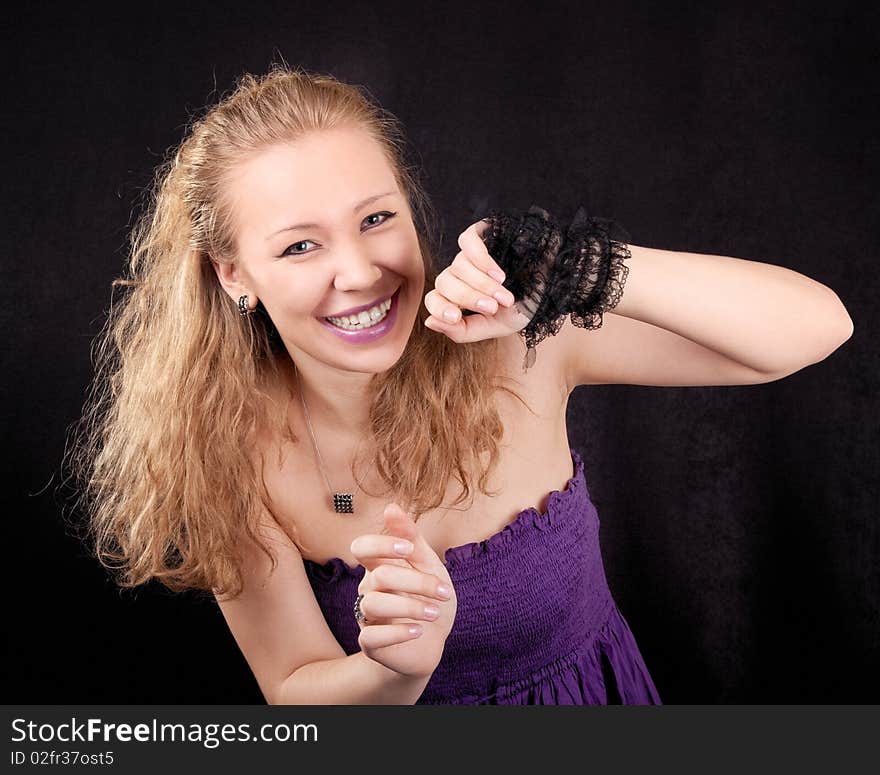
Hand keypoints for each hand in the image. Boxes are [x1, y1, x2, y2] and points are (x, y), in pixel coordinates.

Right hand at [351, 502, 457, 679]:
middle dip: (416, 582)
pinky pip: (370, 636)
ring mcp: (366, 616)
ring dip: (410, 606)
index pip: (361, 547)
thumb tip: (390, 506)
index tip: (408, 549)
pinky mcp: (370, 645)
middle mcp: (369, 589)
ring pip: (372, 604)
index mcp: (380, 566)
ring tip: (434, 613)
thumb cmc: (429, 598)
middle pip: (379, 576)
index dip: (380, 544)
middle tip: (445, 593)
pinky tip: (419, 631)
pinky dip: (397, 632)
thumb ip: (411, 537)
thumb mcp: (428, 565)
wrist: (434, 642)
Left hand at [424, 219, 531, 342]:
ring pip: (458, 266)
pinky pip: (467, 241)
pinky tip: (499, 274)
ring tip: (507, 295)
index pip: (434, 299)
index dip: (440, 308)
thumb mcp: (498, 326)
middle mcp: (462, 275)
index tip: (456, 317)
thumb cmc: (528, 304)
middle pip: (444, 283)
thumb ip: (464, 331)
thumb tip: (430, 323)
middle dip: (468, 298)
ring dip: (483, 284)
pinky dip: (480, 260)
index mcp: (460, 298)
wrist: (558, 282)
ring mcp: (471, 254)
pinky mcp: (483, 233)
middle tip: (493, 307)